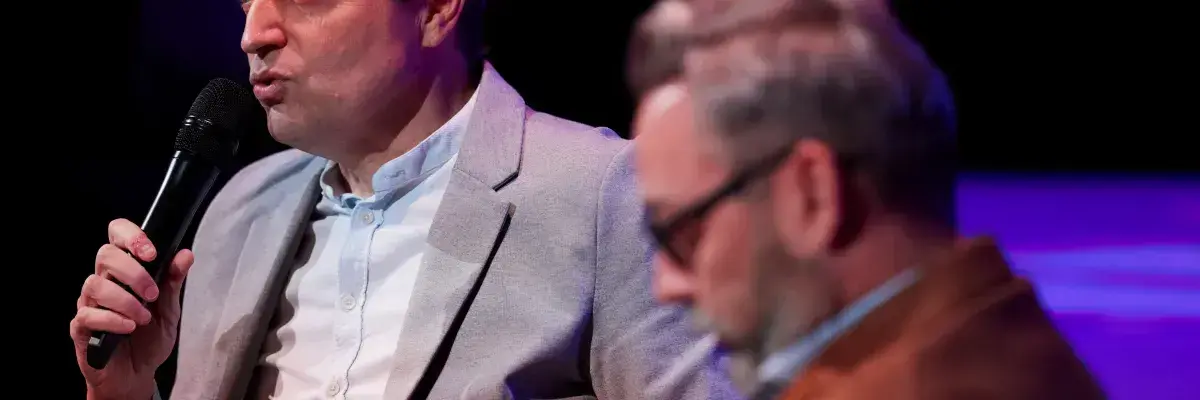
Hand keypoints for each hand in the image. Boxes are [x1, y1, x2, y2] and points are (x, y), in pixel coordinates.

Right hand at [70, 218, 194, 399]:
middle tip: (152, 294)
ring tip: (143, 318)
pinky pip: (88, 314)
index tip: (150, 252)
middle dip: (133, 272)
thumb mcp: (169, 310)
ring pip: (95, 284)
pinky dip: (112, 320)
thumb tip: (185, 254)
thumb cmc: (149, 339)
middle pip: (105, 255)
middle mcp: (103, 283)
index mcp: (124, 273)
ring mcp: (89, 304)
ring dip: (125, 300)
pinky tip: (128, 327)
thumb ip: (173, 282)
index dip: (130, 236)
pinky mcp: (81, 327)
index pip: (116, 237)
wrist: (137, 375)